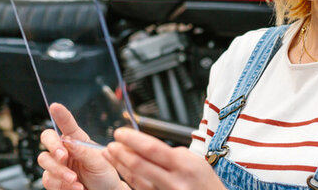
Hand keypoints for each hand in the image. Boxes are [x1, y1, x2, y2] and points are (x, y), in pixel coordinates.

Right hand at [38, 103, 124, 189]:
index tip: (55, 106)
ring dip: (59, 171)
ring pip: (45, 161)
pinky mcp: (55, 180)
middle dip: (53, 147)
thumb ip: (84, 151)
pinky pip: (49, 180)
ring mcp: (58, 165)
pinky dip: (62, 185)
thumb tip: (69, 142)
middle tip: (63, 156)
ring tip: (75, 180)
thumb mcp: (99, 162)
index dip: (60, 115)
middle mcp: (64, 150)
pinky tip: (75, 187)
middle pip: (47, 139)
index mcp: (77, 140)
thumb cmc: (104, 175)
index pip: (66, 124)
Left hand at [103, 127, 224, 189]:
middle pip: (140, 164)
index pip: (152, 148)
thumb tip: (145, 145)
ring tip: (110, 155)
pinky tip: (122, 171)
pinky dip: (129, 179)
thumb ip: (172, 154)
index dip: (132, 140)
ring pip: (136, 179)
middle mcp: (175, 181)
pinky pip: (141, 189)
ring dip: (120, 165)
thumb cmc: (207, 184)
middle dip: (121, 152)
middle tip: (111, 144)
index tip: (120, 133)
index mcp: (185, 165)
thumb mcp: (196, 161)